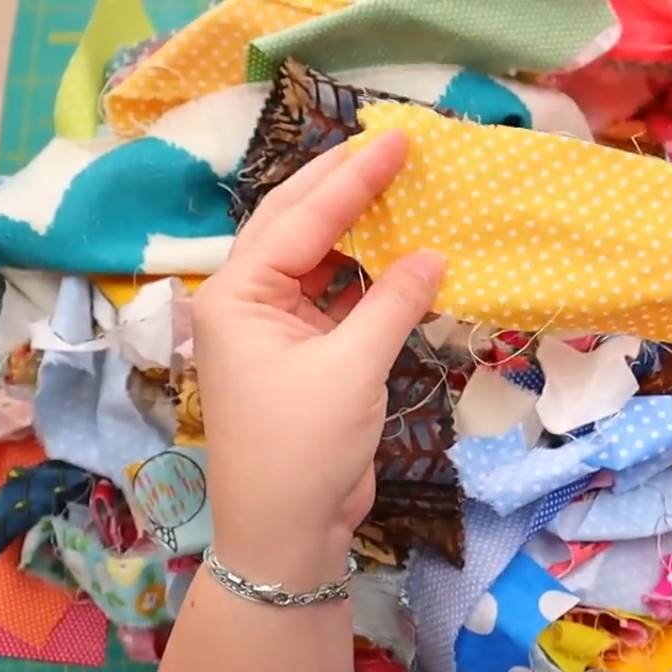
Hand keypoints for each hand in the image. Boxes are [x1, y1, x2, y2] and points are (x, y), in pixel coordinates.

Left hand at [192, 132, 444, 587]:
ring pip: (318, 259)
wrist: (285, 533)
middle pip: (296, 225)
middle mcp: (247, 301)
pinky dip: (369, 276)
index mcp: (238, 295)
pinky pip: (337, 298)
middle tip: (392, 145)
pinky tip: (401, 254)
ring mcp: (274, 329)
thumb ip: (392, 303)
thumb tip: (433, 254)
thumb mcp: (352, 369)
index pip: (301, 220)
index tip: (396, 139)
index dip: (352, 178)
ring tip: (399, 186)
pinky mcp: (302, 355)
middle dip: (342, 185)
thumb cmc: (303, 449)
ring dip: (357, 227)